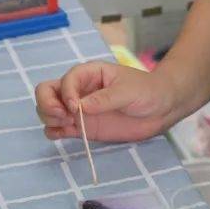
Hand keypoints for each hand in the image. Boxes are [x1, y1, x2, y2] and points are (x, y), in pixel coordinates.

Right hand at [35, 61, 179, 142]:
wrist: (161, 109)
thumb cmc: (147, 91)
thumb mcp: (129, 91)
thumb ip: (105, 99)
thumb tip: (81, 107)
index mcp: (90, 74)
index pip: (67, 79)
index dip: (66, 92)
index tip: (75, 107)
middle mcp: (80, 90)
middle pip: (48, 92)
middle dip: (48, 104)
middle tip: (63, 116)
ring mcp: (80, 110)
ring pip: (49, 110)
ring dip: (49, 118)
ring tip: (66, 125)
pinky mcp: (83, 127)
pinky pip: (59, 128)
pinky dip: (54, 131)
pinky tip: (61, 135)